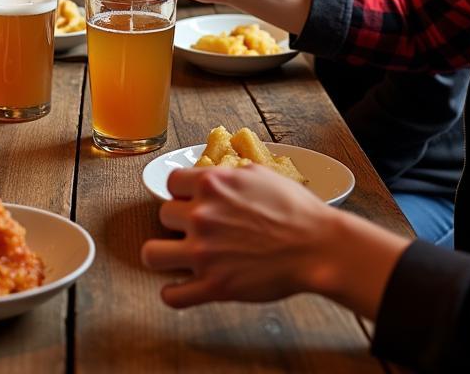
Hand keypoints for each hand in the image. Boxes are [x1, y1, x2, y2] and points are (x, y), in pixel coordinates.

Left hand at [141, 164, 336, 307]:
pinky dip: (174, 293)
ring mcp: (204, 253)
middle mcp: (201, 215)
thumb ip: (229, 173)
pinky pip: (172, 295)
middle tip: (195, 230)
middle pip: (163, 215)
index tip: (189, 201)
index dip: (180, 193)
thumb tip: (216, 174)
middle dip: (178, 222)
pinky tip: (181, 288)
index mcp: (211, 184)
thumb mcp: (259, 173)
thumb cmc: (295, 209)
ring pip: (151, 254)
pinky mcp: (214, 286)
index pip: (170, 183)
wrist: (318, 246)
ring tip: (175, 257)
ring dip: (162, 255)